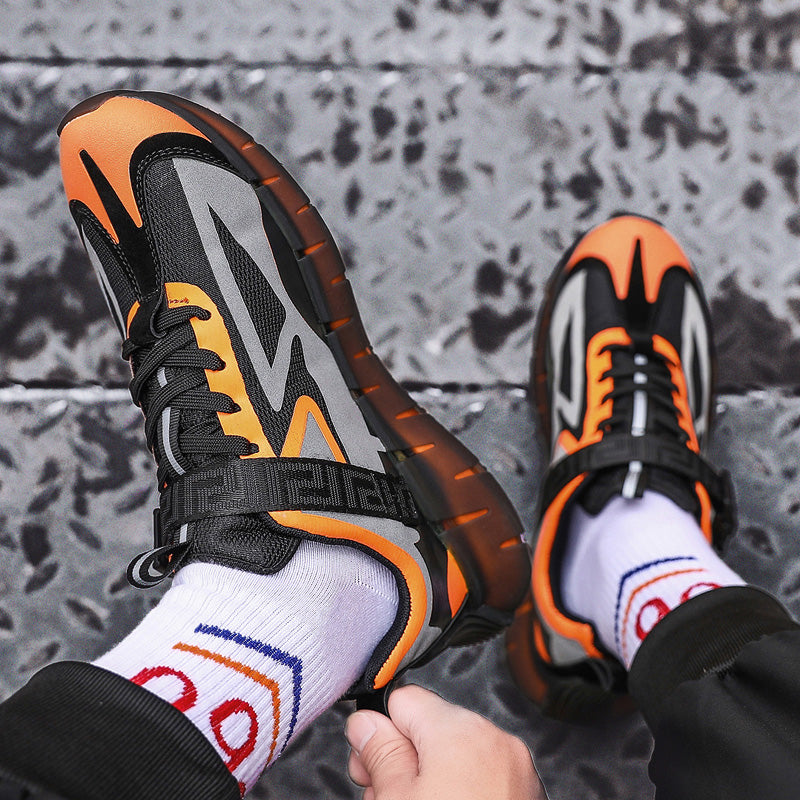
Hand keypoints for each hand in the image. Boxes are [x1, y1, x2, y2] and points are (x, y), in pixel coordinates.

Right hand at [345, 684, 546, 799]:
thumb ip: (379, 753)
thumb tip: (366, 724)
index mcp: (462, 731)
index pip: (406, 700)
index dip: (379, 731)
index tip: (366, 762)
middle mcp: (496, 742)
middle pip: (431, 730)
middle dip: (403, 762)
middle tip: (382, 799)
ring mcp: (517, 773)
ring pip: (455, 759)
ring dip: (428, 782)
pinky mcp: (526, 799)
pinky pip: (481, 781)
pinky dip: (459, 796)